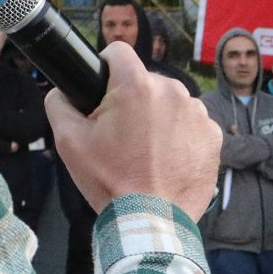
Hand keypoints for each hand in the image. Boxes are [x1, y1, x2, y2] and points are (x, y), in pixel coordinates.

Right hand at [43, 41, 219, 221]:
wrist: (151, 221)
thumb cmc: (110, 181)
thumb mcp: (68, 142)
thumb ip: (59, 104)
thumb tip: (61, 90)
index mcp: (137, 86)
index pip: (118, 52)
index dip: (105, 67)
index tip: (102, 87)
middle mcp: (173, 91)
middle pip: (145, 81)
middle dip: (132, 101)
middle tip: (121, 135)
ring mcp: (198, 113)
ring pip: (170, 102)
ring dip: (158, 118)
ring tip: (146, 151)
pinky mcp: (213, 135)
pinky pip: (191, 124)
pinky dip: (180, 136)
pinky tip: (167, 159)